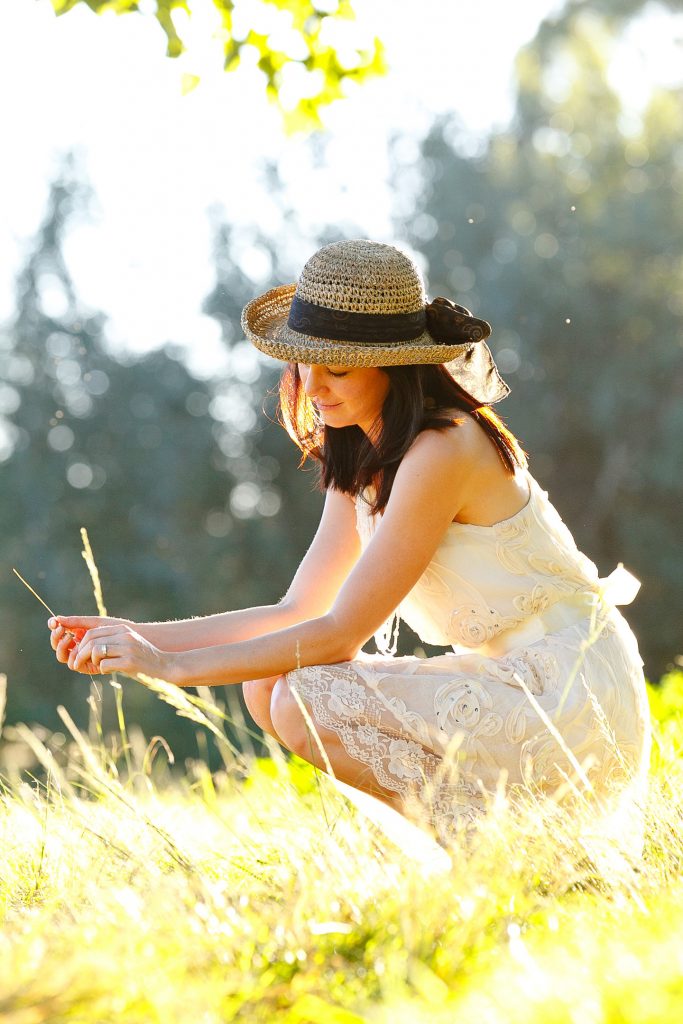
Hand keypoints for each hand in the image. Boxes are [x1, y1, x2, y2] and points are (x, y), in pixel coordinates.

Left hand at [48, 615, 173, 680]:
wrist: (166, 666)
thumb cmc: (144, 658)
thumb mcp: (128, 644)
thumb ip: (112, 641)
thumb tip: (87, 647)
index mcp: (122, 629)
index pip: (92, 632)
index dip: (81, 644)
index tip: (77, 655)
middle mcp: (124, 635)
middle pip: (91, 641)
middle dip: (80, 654)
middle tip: (77, 664)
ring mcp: (127, 648)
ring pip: (95, 651)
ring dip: (90, 661)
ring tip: (95, 667)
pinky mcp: (130, 662)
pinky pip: (104, 664)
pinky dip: (102, 669)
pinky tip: (108, 671)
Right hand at [48, 615, 125, 668]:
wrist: (129, 639)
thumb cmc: (114, 629)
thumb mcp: (94, 623)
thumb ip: (75, 622)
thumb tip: (55, 619)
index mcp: (77, 635)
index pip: (59, 634)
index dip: (54, 629)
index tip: (53, 622)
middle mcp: (77, 647)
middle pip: (57, 646)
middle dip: (56, 638)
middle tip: (61, 629)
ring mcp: (82, 657)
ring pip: (63, 656)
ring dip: (61, 647)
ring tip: (69, 636)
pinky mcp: (88, 666)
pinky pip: (74, 664)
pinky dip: (73, 656)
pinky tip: (78, 646)